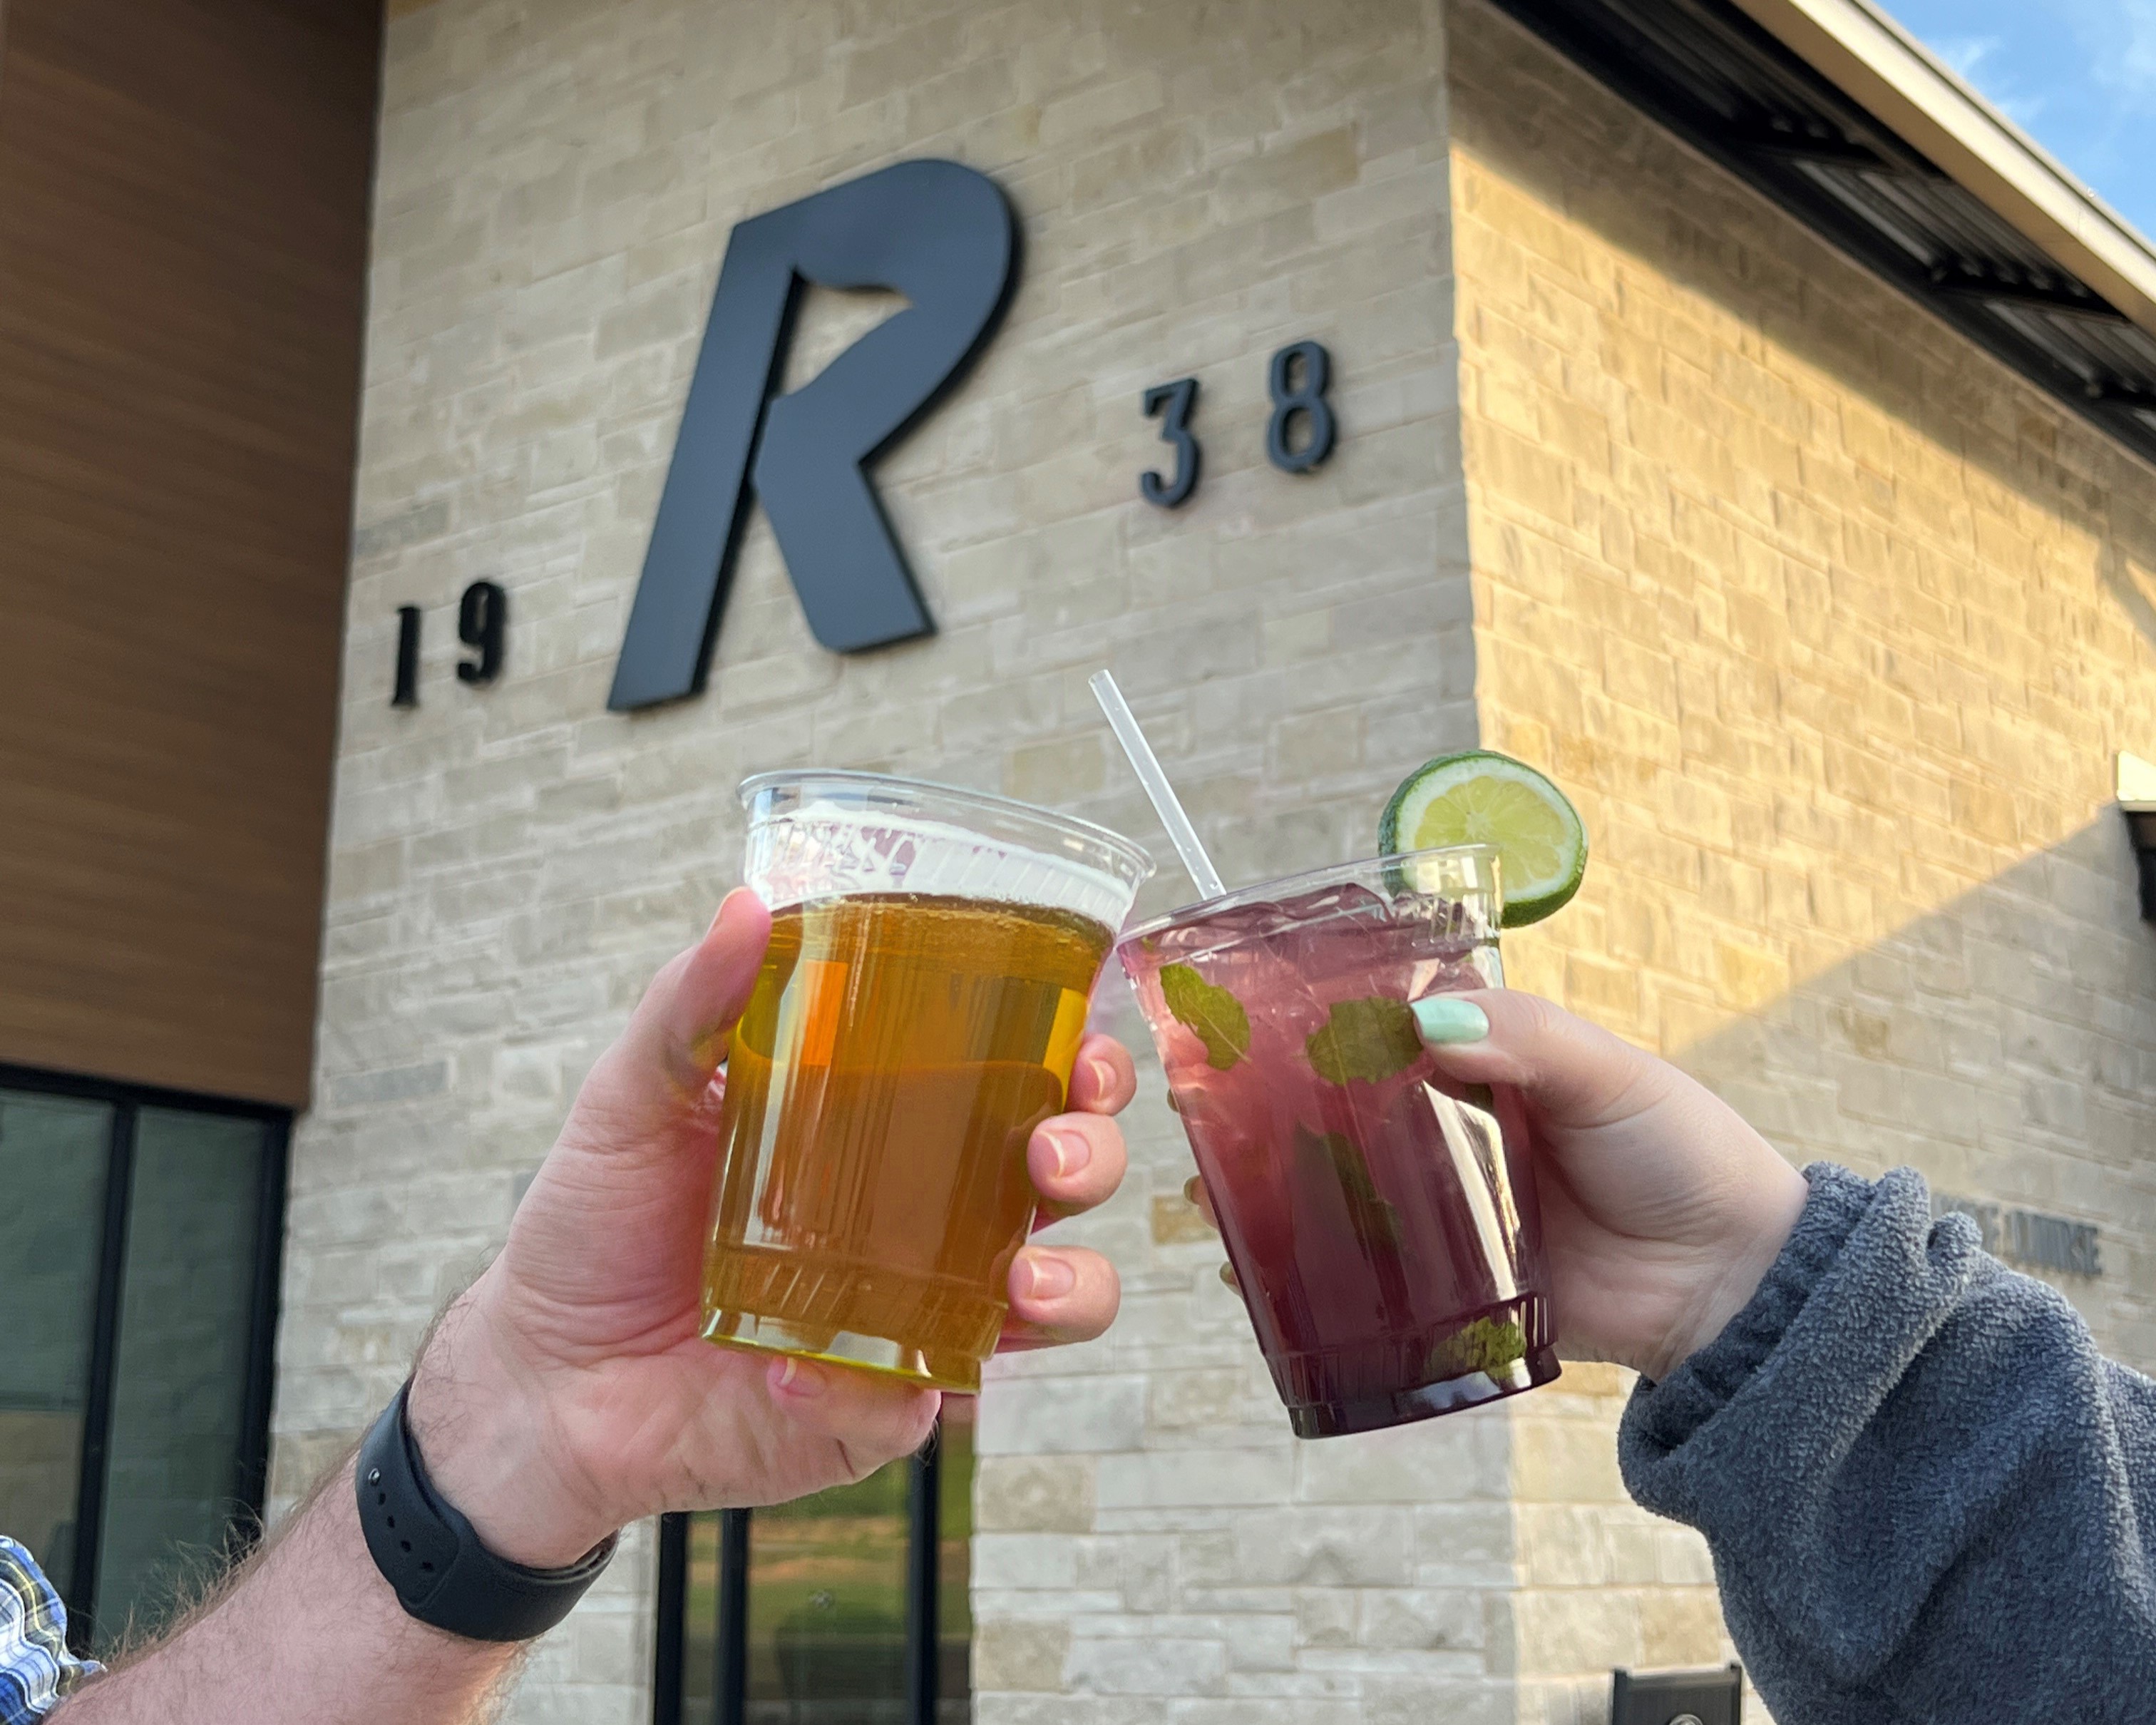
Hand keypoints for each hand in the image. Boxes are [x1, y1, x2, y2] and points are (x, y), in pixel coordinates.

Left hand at [406, 889, 1134, 1565]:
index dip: (1081, 1064)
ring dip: (1068, 1288)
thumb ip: (690, 1005)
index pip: (1022, 1081)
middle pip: (1066, 1180)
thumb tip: (746, 906)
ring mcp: (911, 1317)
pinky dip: (882, 1389)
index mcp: (890, 1128)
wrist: (541, 1374)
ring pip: (1054, 1302)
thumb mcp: (634, 1097)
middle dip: (1091, 1159)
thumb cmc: (595, 1226)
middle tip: (1050, 1156)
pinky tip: (800, 1366)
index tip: (1082, 1048)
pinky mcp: (871, 1408)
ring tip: (1017, 1286)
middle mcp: (924, 1219)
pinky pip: (919, 1403)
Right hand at [1188, 991, 1806, 1383]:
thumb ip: (1528, 1040)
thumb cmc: (1684, 1157)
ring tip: (1213, 1197)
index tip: (1254, 1026)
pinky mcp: (1453, 1287)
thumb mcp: (1610, 1075)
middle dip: (1274, 1117)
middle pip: (1346, 1115)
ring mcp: (1449, 1212)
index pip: (1386, 1032)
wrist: (1736, 1288)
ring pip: (1345, 1195)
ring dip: (1277, 1195)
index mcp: (1488, 1066)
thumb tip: (1424, 1025)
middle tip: (1208, 1119)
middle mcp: (1455, 1133)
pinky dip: (1316, 1279)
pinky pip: (1374, 1280)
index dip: (1321, 1028)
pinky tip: (1257, 1276)